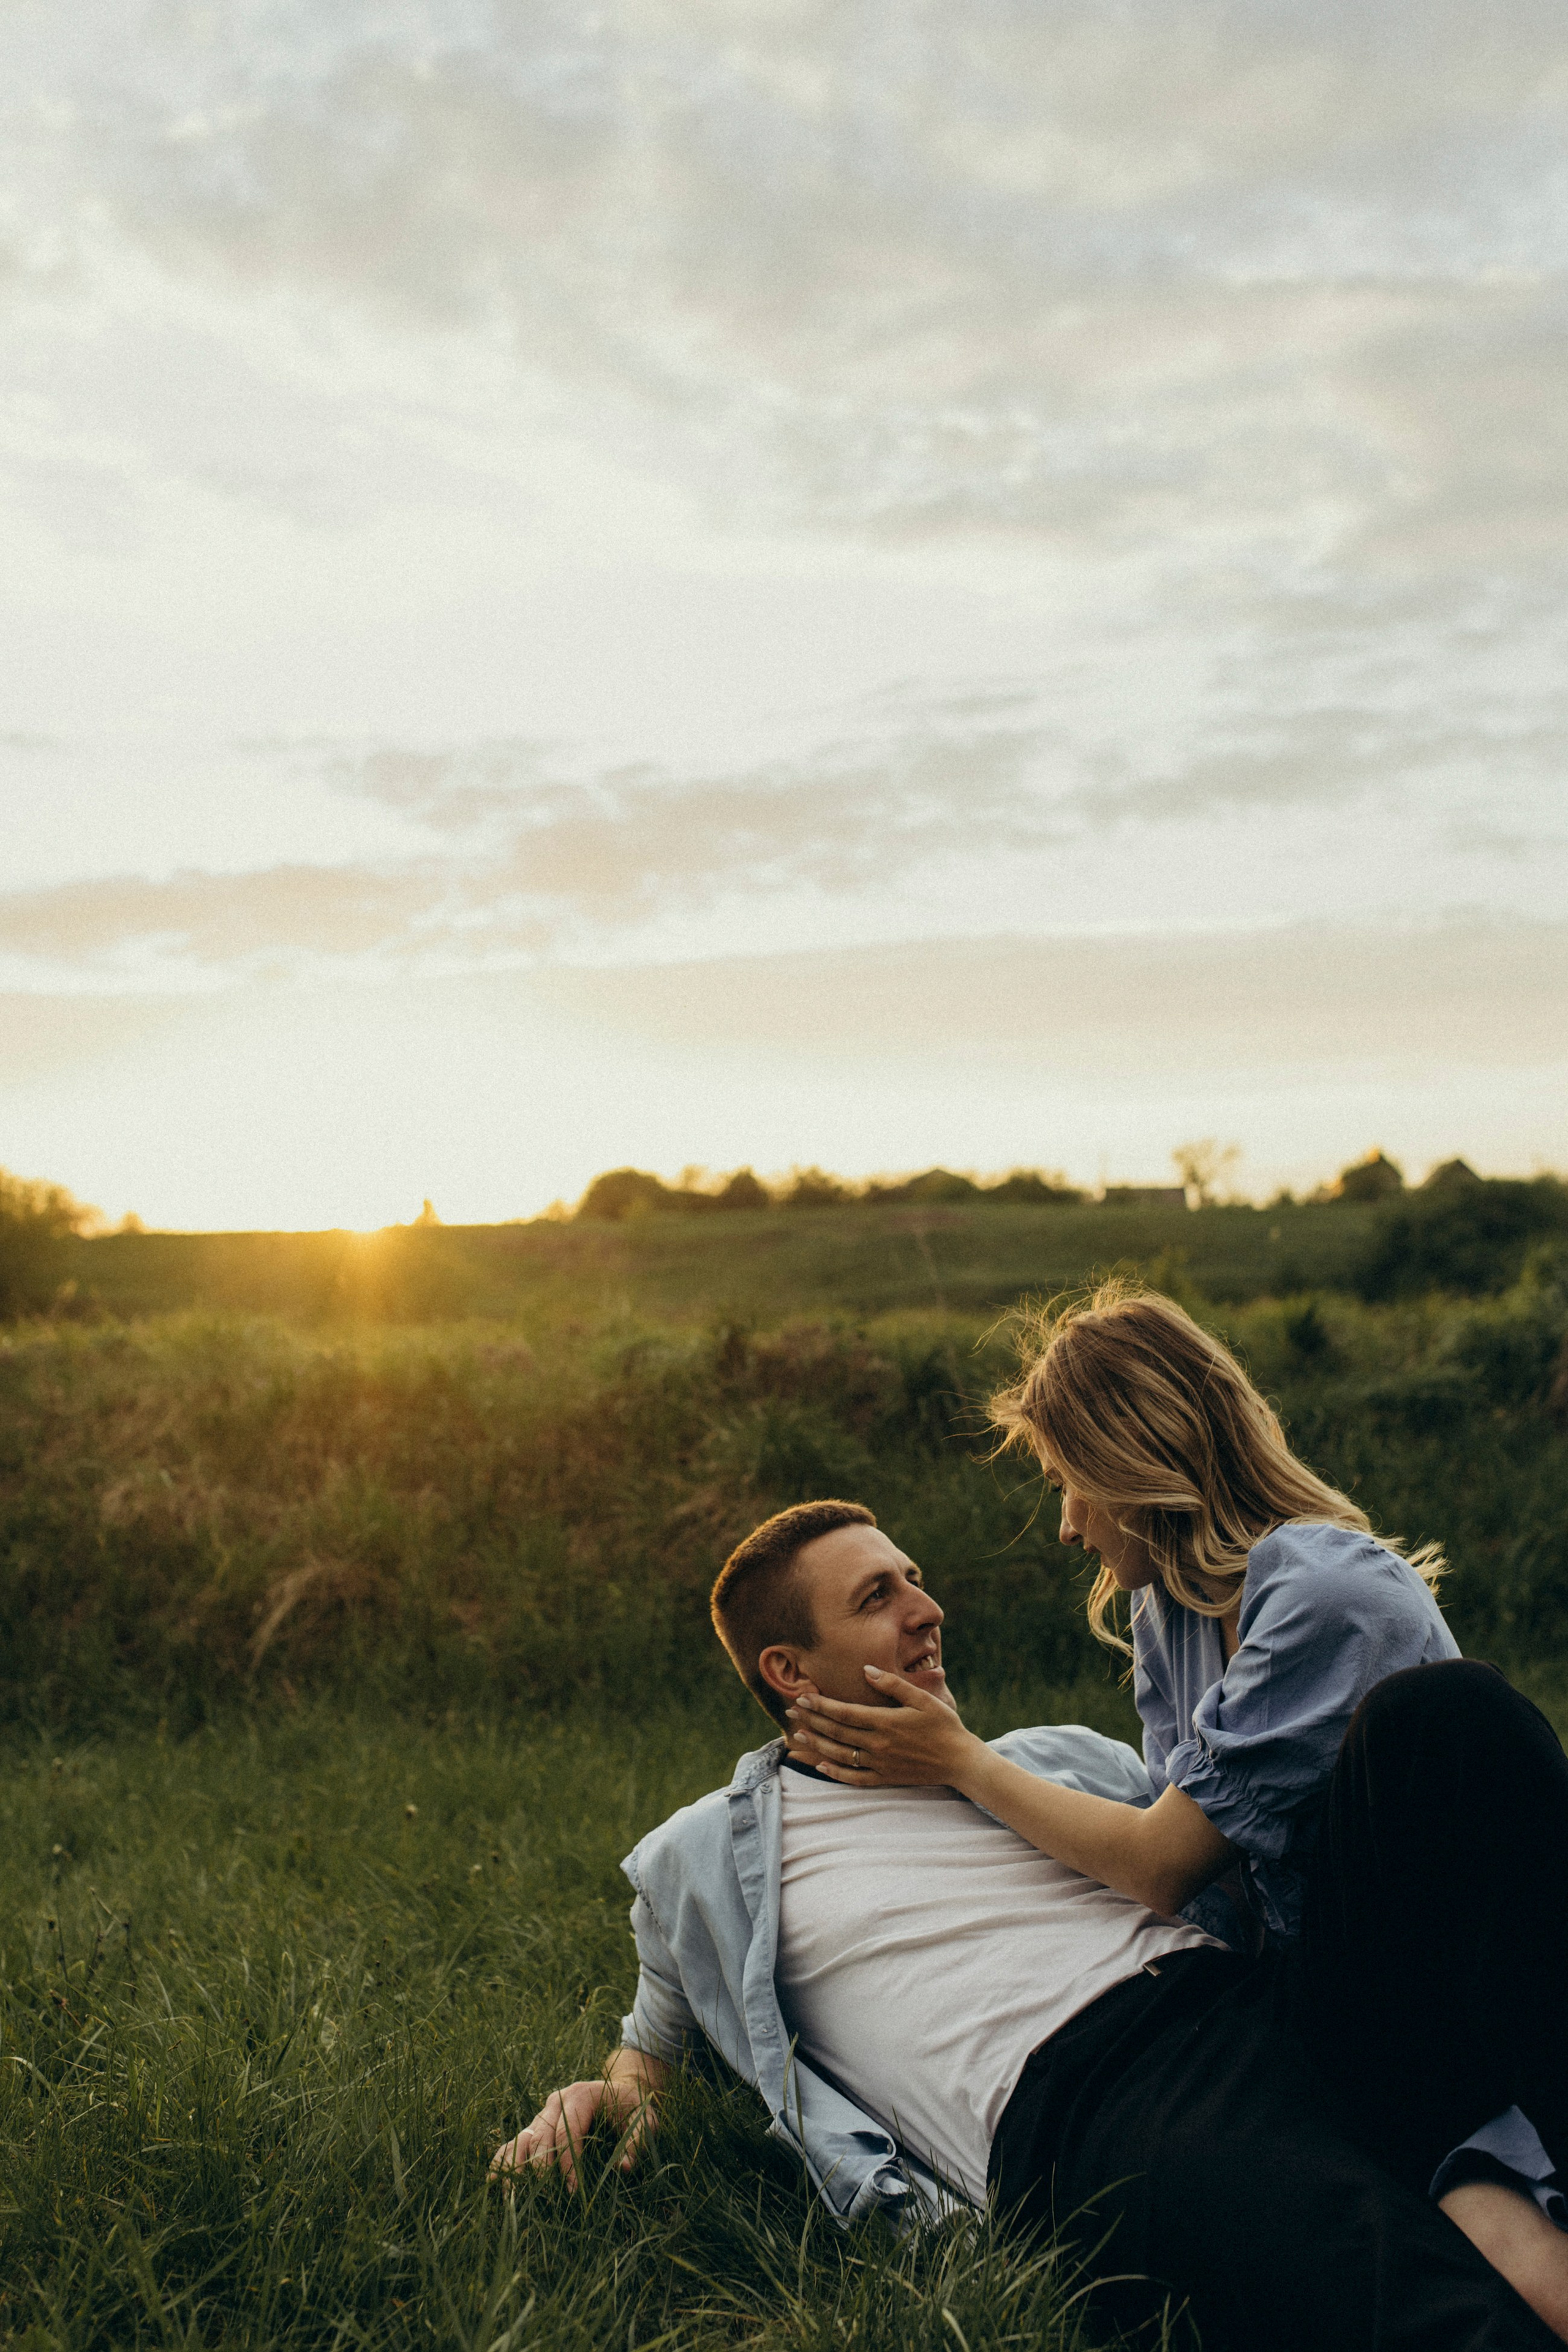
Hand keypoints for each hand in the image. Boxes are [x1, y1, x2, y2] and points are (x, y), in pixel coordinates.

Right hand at [489, 2073, 655, 2189]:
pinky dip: (503, 2162)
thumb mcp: (645, 2119)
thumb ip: (637, 2141)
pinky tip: (494, 2186)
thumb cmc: (633, 2107)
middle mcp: (556, 2101)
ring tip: (513, 2198)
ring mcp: (542, 2114)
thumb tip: (623, 2169)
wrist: (620, 2090)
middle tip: (547, 2201)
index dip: (568, 2162)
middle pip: (540, 2136)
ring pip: (521, 2139)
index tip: (575, 2192)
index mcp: (580, 2094)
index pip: (567, 2130)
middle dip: (541, 2170)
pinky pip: (513, 2143)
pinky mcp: (535, 2127)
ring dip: (515, 2168)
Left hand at [785, 1671, 980, 1787]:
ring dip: (816, 1745)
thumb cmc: (943, 1725)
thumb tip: (866, 1670)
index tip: (803, 1697)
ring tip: (798, 1735)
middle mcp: (878, 1744)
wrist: (960, 1761)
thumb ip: (893, 1684)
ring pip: (840, 1755)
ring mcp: (880, 1764)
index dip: (821, 1705)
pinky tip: (821, 1766)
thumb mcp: (922, 1699)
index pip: (844, 1713)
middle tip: (790, 1710)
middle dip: (811, 1720)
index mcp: (886, 1722)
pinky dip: (835, 1773)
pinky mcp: (885, 1778)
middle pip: (837, 1732)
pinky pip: (854, 1778)